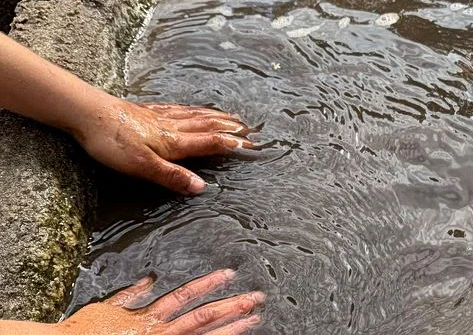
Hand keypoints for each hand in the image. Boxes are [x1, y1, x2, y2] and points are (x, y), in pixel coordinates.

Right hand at [55, 270, 264, 334]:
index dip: (209, 284)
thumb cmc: (84, 332)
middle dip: (233, 307)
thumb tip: (151, 278)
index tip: (230, 274)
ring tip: (254, 320)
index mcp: (148, 318)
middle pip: (204, 318)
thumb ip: (131, 294)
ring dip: (232, 329)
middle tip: (258, 298)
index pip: (186, 296)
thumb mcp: (107, 307)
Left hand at [71, 99, 253, 194]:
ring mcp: (160, 116)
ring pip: (196, 115)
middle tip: (250, 129)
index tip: (251, 145)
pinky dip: (194, 109)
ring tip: (232, 117)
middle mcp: (172, 127)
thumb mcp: (142, 167)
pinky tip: (193, 108)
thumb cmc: (112, 142)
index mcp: (174, 142)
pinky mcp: (147, 111)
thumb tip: (202, 187)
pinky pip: (180, 109)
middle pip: (208, 126)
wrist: (88, 113)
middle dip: (230, 128)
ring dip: (217, 117)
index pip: (210, 142)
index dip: (231, 144)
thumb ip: (172, 177)